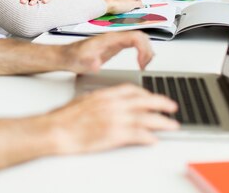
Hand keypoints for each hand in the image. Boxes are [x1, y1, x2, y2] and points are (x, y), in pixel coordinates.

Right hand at [48, 84, 178, 154]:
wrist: (56, 129)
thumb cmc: (64, 117)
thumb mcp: (84, 100)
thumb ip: (99, 100)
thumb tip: (106, 102)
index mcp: (106, 94)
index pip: (132, 89)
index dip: (146, 93)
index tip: (152, 97)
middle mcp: (114, 104)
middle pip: (145, 101)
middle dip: (161, 103)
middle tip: (171, 107)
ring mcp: (116, 119)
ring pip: (147, 118)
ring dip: (162, 122)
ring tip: (171, 125)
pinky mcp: (115, 134)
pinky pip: (139, 135)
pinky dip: (149, 137)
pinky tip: (154, 140)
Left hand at [61, 30, 154, 72]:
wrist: (66, 55)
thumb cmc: (73, 57)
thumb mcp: (80, 62)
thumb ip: (89, 62)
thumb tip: (96, 65)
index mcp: (109, 38)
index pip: (135, 37)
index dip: (143, 49)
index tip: (142, 64)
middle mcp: (114, 37)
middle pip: (141, 36)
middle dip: (148, 51)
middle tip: (144, 66)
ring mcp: (115, 40)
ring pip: (140, 39)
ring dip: (147, 51)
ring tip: (144, 65)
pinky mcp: (115, 45)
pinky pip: (135, 43)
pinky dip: (142, 51)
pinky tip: (141, 62)